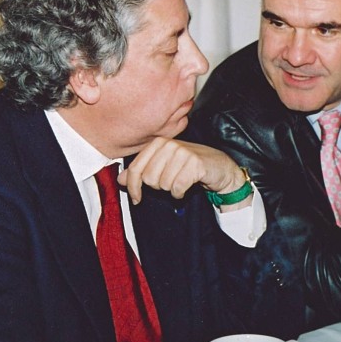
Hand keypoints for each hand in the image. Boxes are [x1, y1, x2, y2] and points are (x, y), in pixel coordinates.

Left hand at [120, 138, 248, 205]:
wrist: (220, 168)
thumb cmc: (190, 167)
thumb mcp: (163, 167)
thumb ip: (142, 171)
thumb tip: (120, 179)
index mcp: (158, 143)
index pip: (136, 168)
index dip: (133, 187)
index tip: (136, 198)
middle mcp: (169, 145)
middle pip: (149, 178)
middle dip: (158, 187)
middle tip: (170, 183)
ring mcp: (182, 152)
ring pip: (163, 184)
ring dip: (171, 190)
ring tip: (181, 182)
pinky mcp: (194, 163)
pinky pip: (177, 187)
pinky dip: (181, 193)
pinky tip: (187, 187)